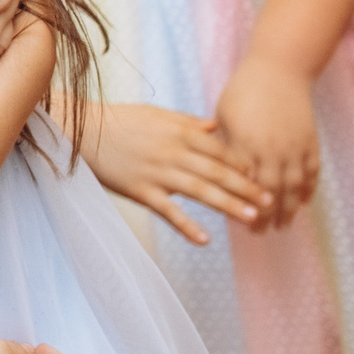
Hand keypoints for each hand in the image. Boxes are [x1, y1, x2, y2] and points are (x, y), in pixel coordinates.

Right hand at [76, 101, 266, 244]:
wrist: (81, 130)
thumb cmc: (120, 120)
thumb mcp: (156, 114)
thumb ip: (187, 122)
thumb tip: (215, 127)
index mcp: (179, 132)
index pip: (221, 150)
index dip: (245, 165)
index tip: (266, 177)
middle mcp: (173, 152)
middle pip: (218, 172)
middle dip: (247, 188)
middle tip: (271, 203)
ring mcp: (157, 172)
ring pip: (200, 191)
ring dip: (228, 205)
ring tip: (252, 219)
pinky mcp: (140, 190)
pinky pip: (168, 211)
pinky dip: (186, 226)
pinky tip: (205, 240)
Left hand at [213, 55, 318, 228]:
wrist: (280, 70)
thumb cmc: (244, 90)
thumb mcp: (225, 116)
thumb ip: (224, 145)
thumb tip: (216, 170)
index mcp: (245, 144)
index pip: (243, 184)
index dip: (240, 204)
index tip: (235, 220)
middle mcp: (272, 150)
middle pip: (269, 192)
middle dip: (264, 216)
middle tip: (259, 233)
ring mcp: (294, 148)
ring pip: (293, 187)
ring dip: (288, 210)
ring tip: (282, 226)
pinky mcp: (310, 142)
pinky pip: (311, 173)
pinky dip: (308, 190)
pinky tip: (302, 202)